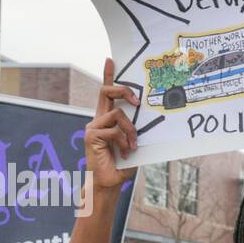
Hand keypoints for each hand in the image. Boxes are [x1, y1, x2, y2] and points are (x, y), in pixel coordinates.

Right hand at [84, 59, 139, 192]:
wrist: (110, 182)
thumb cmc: (122, 164)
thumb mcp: (133, 143)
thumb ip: (136, 129)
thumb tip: (151, 118)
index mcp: (107, 119)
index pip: (106, 93)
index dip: (107, 75)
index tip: (111, 60)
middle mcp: (97, 119)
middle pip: (106, 92)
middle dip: (123, 91)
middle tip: (138, 102)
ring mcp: (93, 127)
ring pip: (117, 114)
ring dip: (130, 130)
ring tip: (133, 145)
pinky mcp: (92, 136)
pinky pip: (114, 130)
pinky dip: (124, 141)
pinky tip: (125, 152)